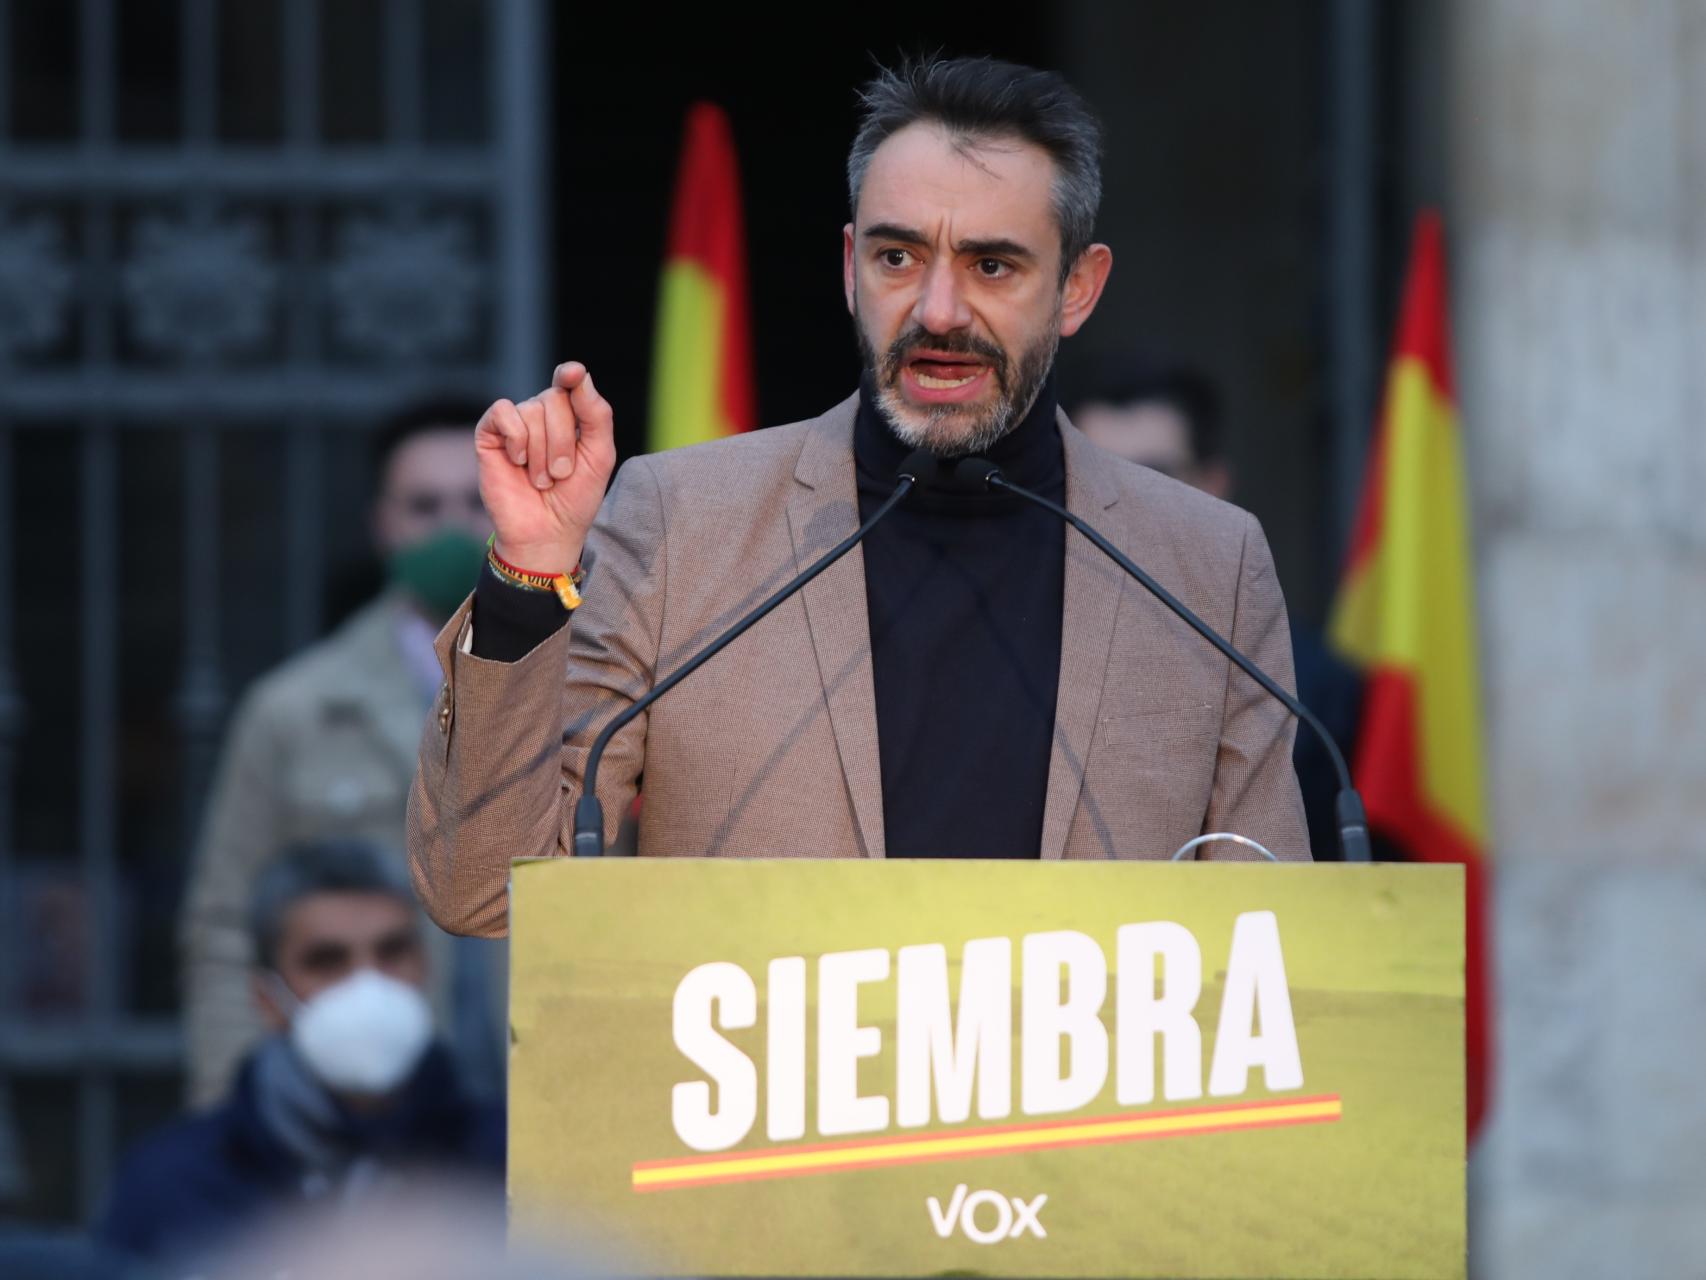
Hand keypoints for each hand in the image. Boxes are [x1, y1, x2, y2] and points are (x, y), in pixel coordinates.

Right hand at [474, 362, 616, 573]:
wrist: (546, 532)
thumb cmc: (575, 497)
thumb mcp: (599, 455)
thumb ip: (596, 414)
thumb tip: (580, 374)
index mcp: (571, 416)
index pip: (571, 383)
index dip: (571, 374)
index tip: (573, 374)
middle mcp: (541, 415)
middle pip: (555, 399)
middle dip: (564, 441)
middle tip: (561, 473)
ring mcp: (515, 423)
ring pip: (532, 410)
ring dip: (542, 452)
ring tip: (541, 479)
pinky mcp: (490, 434)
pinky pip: (504, 413)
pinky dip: (517, 438)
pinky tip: (518, 461)